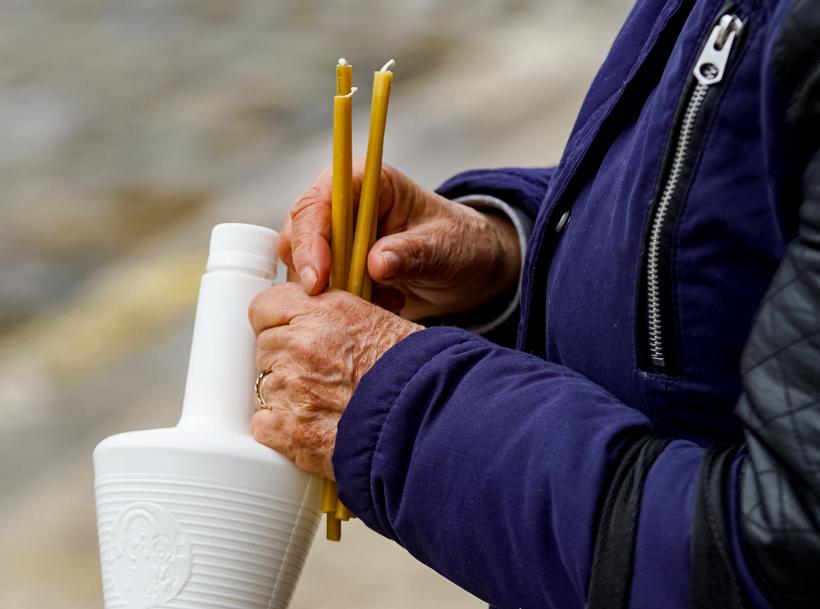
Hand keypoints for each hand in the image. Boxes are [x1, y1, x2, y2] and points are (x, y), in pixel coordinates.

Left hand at [249, 282, 421, 478]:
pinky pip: (263, 424)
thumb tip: (313, 317)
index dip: (279, 322)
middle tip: (322, 375)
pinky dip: (283, 429)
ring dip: (288, 395)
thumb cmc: (414, 374)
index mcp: (321, 312)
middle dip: (286, 360)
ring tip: (327, 405)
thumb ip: (333, 315)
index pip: (265, 306)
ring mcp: (289, 389)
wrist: (425, 421)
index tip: (289, 332)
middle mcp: (299, 345)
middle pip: (265, 348)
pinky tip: (314, 428)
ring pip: (265, 387)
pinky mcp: (287, 430)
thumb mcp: (378, 320)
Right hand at [278, 162, 520, 319]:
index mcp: (365, 182)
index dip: (312, 240)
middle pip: (297, 235)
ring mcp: (335, 239)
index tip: (319, 280)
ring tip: (381, 302)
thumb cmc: (461, 244)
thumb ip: (412, 253)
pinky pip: (317, 291)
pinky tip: (383, 305)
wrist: (469, 269)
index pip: (319, 203)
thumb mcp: (445, 248)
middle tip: (341, 304)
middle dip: (311, 274)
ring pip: (300, 267)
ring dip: (329, 294)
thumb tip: (376, 263)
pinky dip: (340, 305)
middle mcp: (341, 205)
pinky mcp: (336, 269)